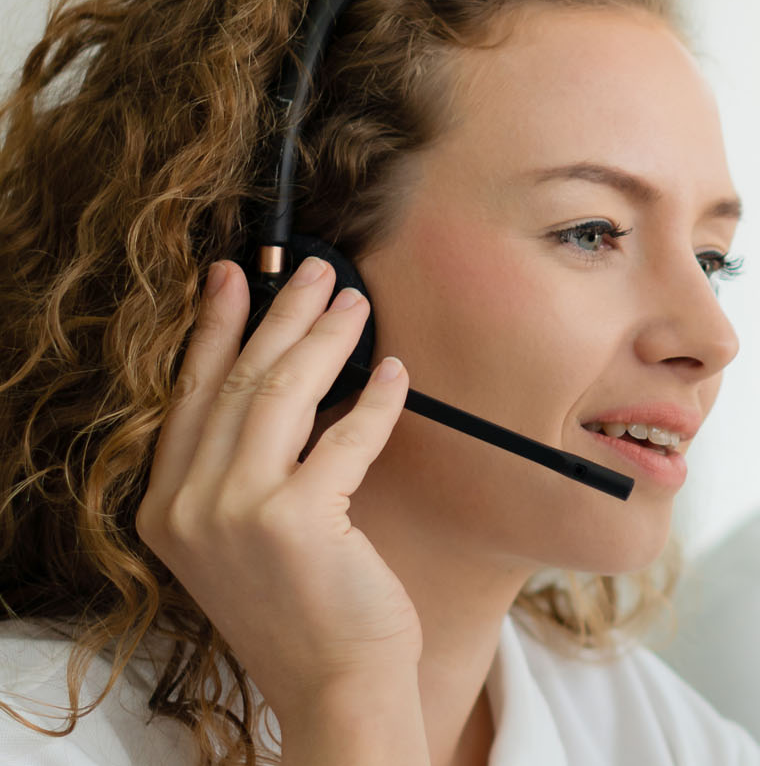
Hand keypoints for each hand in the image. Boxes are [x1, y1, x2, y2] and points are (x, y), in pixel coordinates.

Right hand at [136, 258, 423, 728]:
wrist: (334, 685)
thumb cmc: (307, 611)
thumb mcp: (246, 539)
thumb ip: (243, 471)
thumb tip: (281, 378)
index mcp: (165, 508)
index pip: (190, 395)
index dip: (215, 328)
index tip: (234, 277)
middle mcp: (187, 506)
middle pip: (235, 382)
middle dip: (279, 315)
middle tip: (314, 272)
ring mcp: (235, 511)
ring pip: (282, 394)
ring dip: (324, 338)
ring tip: (354, 301)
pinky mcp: (295, 520)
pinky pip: (345, 436)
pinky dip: (376, 400)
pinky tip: (396, 374)